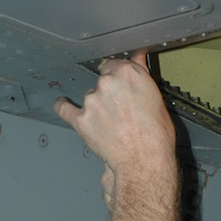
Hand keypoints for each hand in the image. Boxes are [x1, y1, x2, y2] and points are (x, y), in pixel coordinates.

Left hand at [54, 52, 175, 207]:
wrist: (145, 162)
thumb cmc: (156, 137)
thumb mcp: (157, 100)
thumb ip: (142, 76)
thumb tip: (138, 58)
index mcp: (128, 73)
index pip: (114, 66)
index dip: (117, 78)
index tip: (120, 87)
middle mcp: (107, 83)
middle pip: (101, 82)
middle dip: (109, 95)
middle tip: (120, 113)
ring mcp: (92, 101)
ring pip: (90, 98)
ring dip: (96, 108)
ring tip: (111, 127)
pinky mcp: (81, 119)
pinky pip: (64, 109)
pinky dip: (64, 107)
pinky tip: (63, 105)